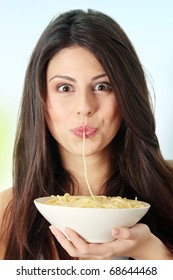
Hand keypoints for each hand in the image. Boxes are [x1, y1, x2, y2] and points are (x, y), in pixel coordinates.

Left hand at [49, 223, 170, 259]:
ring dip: (64, 240)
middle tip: (53, 227)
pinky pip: (80, 246)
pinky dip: (71, 239)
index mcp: (108, 250)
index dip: (75, 240)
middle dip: (63, 241)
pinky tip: (67, 230)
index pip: (86, 249)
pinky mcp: (97, 247)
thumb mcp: (138, 233)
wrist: (143, 245)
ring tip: (55, 228)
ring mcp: (98, 251)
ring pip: (76, 251)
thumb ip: (128, 233)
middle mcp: (100, 253)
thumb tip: (115, 229)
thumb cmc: (140, 237)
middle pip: (76, 252)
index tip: (68, 227)